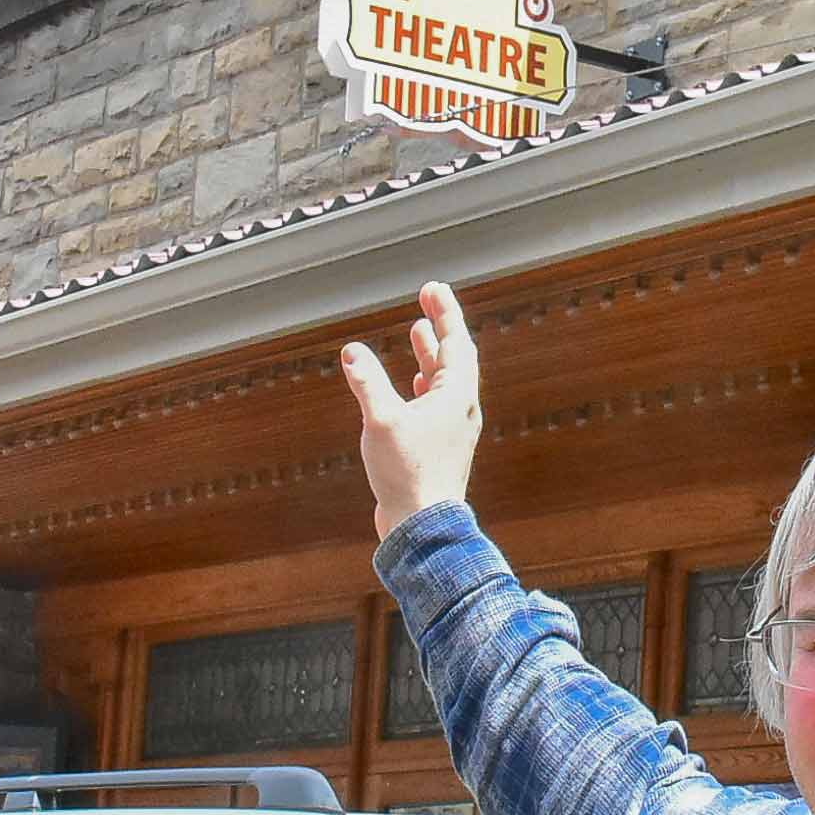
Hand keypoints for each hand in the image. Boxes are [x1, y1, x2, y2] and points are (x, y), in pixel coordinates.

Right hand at [340, 282, 484, 539]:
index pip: (456, 342)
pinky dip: (426, 385)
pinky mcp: (441, 447)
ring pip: (446, 381)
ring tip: (418, 331)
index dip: (445, 312)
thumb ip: (368, 383)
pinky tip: (415, 384)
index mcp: (457, 396)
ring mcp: (453, 428)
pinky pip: (437, 404)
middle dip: (440, 326)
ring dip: (432, 354)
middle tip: (427, 299)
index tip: (433, 288)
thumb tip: (352, 351)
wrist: (423, 526)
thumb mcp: (382, 421)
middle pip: (455, 356)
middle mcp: (461, 409)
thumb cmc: (408, 474)